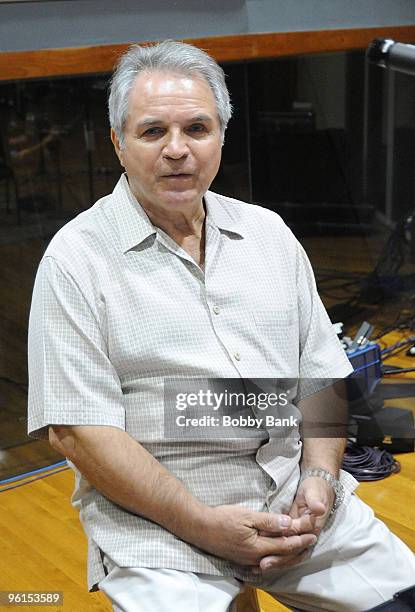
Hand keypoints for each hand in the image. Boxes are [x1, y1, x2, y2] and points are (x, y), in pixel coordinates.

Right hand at [197, 504, 317, 568]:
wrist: (200, 527)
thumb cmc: (223, 518)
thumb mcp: (247, 515)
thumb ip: (269, 521)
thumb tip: (288, 523)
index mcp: (258, 547)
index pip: (285, 545)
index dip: (300, 540)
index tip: (313, 534)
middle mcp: (255, 558)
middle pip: (283, 557)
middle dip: (299, 549)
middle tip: (312, 541)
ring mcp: (248, 561)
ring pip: (275, 561)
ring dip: (290, 556)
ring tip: (301, 549)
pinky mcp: (243, 560)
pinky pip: (266, 562)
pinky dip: (278, 558)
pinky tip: (279, 555)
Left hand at [253, 477, 333, 574]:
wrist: (318, 489)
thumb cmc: (314, 490)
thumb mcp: (314, 494)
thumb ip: (315, 502)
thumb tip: (319, 508)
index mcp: (313, 528)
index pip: (298, 540)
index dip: (286, 545)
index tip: (272, 548)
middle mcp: (307, 536)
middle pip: (293, 552)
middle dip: (278, 559)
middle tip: (262, 564)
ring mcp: (300, 537)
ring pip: (288, 553)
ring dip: (275, 561)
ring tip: (258, 567)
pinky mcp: (292, 535)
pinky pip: (284, 548)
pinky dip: (274, 555)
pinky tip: (261, 561)